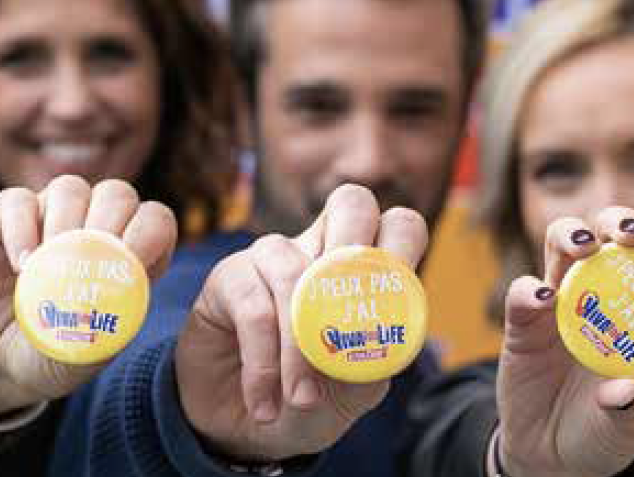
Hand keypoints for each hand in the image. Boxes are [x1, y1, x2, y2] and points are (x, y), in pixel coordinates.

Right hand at [0, 175, 177, 418]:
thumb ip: (103, 328)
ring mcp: (49, 217)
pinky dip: (21, 228)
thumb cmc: (48, 356)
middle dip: (110, 221)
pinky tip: (22, 265)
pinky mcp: (4, 217)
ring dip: (66, 222)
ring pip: (70, 189)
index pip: (154, 221)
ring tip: (50, 266)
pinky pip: (17, 201)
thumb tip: (116, 295)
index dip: (149, 232)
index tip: (132, 261)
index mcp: (126, 256)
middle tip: (90, 260)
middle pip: (116, 194)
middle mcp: (92, 226)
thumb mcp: (82, 354)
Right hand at [175, 184, 429, 461]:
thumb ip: (372, 362)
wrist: (244, 430)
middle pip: (352, 203)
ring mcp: (272, 257)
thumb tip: (376, 343)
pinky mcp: (229, 278)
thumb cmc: (308, 400)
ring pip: (295, 272)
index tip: (394, 309)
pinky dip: (263, 366)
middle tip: (351, 316)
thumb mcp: (352, 391)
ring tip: (302, 400)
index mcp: (363, 269)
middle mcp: (320, 249)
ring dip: (301, 349)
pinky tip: (265, 405)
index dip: (404, 251)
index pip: (397, 226)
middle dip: (358, 253)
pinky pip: (254, 309)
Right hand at [494, 207, 633, 476]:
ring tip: (582, 247)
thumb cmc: (601, 431)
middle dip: (617, 222)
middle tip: (626, 234)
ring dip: (571, 235)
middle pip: (606, 236)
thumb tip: (627, 388)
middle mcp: (598, 293)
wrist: (553, 455)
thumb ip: (626, 406)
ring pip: (560, 246)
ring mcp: (557, 301)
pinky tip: (541, 299)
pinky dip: (528, 290)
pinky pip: (521, 294)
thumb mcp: (622, 425)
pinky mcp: (521, 321)